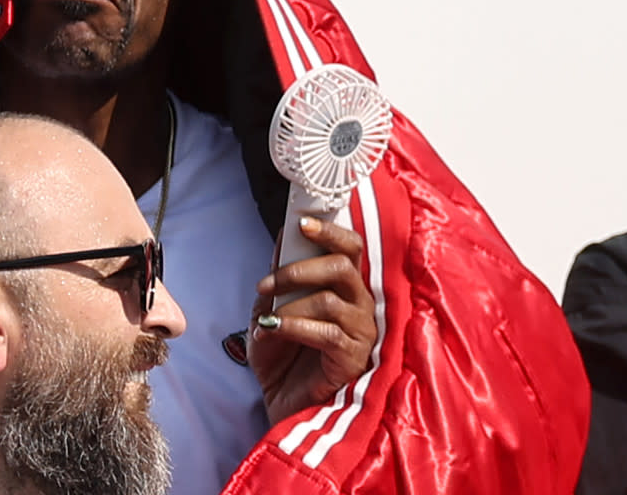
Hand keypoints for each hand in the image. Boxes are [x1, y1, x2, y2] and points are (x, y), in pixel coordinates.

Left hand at [246, 217, 376, 424]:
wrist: (282, 403)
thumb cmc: (282, 357)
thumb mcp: (272, 310)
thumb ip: (280, 278)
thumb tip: (281, 240)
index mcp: (345, 288)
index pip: (351, 248)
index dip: (329, 232)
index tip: (300, 224)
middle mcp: (360, 305)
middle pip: (343, 266)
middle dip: (299, 268)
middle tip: (269, 283)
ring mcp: (361, 332)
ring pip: (329, 299)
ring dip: (289, 304)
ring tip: (265, 318)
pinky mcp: (355, 358)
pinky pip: (327, 332)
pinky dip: (293, 327)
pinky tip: (272, 332)